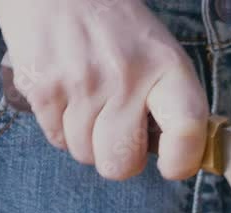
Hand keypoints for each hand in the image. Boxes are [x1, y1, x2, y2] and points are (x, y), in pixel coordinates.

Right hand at [0, 0, 208, 179]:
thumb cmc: (116, 29)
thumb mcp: (160, 54)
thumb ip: (171, 103)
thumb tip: (176, 156)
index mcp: (166, 67)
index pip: (187, 129)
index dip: (182, 161)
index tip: (172, 166)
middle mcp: (125, 77)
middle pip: (122, 163)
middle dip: (120, 158)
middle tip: (120, 133)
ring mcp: (81, 85)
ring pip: (85, 154)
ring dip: (87, 139)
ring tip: (90, 102)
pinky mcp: (43, 89)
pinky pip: (57, 139)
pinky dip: (62, 127)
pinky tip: (68, 95)